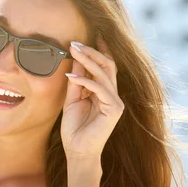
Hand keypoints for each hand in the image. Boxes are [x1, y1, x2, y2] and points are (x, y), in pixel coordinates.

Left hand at [61, 35, 124, 164]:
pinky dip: (85, 81)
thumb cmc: (75, 128)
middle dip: (91, 51)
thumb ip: (76, 81)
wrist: (78, 152)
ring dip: (87, 61)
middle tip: (74, 42)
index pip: (105, 66)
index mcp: (104, 91)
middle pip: (107, 65)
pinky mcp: (114, 110)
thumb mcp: (72, 99)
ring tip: (73, 50)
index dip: (100, 50)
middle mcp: (113, 94)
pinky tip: (71, 76)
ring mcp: (116, 102)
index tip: (92, 34)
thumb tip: (75, 59)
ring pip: (104, 74)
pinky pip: (100, 89)